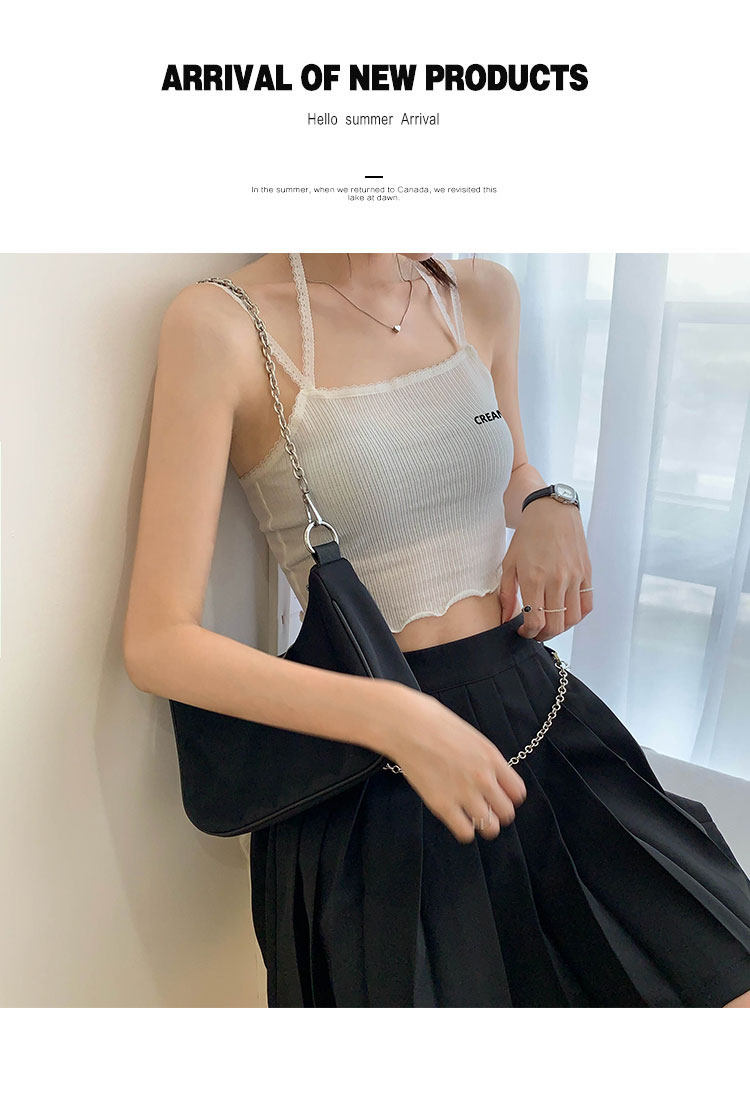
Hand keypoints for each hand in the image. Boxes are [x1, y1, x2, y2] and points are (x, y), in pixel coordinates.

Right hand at [378, 684, 527, 844]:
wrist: (407, 726)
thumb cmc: (434, 723)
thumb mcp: (471, 736)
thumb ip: (484, 759)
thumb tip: (490, 773)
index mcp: (492, 759)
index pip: (518, 792)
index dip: (509, 797)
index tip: (499, 796)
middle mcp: (483, 779)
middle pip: (507, 813)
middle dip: (497, 812)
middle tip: (485, 808)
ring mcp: (464, 794)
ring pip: (490, 828)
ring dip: (483, 825)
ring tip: (471, 817)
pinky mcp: (443, 806)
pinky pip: (466, 833)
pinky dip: (464, 830)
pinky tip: (456, 819)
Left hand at [497, 497, 592, 641]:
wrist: (552, 512)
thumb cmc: (527, 537)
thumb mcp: (509, 564)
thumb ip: (506, 594)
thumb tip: (505, 620)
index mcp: (533, 579)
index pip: (535, 622)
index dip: (528, 634)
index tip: (522, 632)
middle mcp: (556, 580)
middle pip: (555, 626)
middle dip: (543, 635)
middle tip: (535, 631)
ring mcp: (574, 578)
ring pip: (573, 619)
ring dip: (561, 628)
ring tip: (550, 622)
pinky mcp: (586, 574)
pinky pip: (587, 605)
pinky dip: (577, 615)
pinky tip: (565, 612)